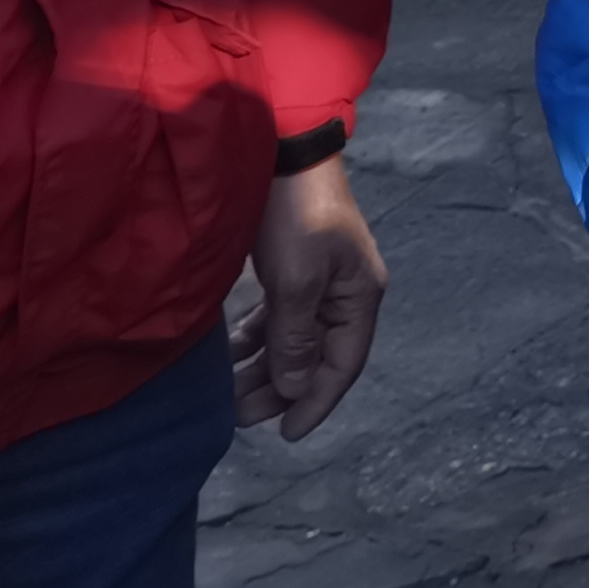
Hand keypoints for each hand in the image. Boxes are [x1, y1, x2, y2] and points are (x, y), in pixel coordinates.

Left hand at [234, 155, 387, 441]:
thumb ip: (294, 339)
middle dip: (281, 390)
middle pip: (316, 357)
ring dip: (264, 367)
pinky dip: (255, 338)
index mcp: (359, 297)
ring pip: (293, 339)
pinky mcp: (293, 267)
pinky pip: (277, 317)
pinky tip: (229, 353)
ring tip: (230, 395)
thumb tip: (292, 388)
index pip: (343, 365)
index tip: (286, 435)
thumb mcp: (297, 281)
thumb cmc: (297, 216)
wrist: (284, 152)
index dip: (316, 402)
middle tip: (241, 418)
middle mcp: (344, 293)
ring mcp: (319, 280)